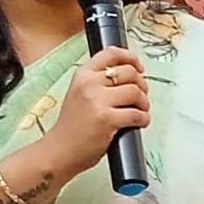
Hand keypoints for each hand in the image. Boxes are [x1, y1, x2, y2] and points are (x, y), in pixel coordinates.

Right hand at [44, 46, 150, 180]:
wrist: (60, 150)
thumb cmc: (72, 126)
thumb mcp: (79, 94)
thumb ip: (98, 82)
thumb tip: (127, 76)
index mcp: (83, 75)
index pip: (111, 53)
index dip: (131, 57)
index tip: (139, 67)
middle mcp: (89, 84)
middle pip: (129, 72)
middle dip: (142, 85)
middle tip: (141, 96)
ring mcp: (98, 101)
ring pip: (136, 92)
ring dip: (144, 103)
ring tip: (140, 110)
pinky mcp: (107, 119)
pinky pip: (137, 114)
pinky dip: (144, 119)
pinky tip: (139, 122)